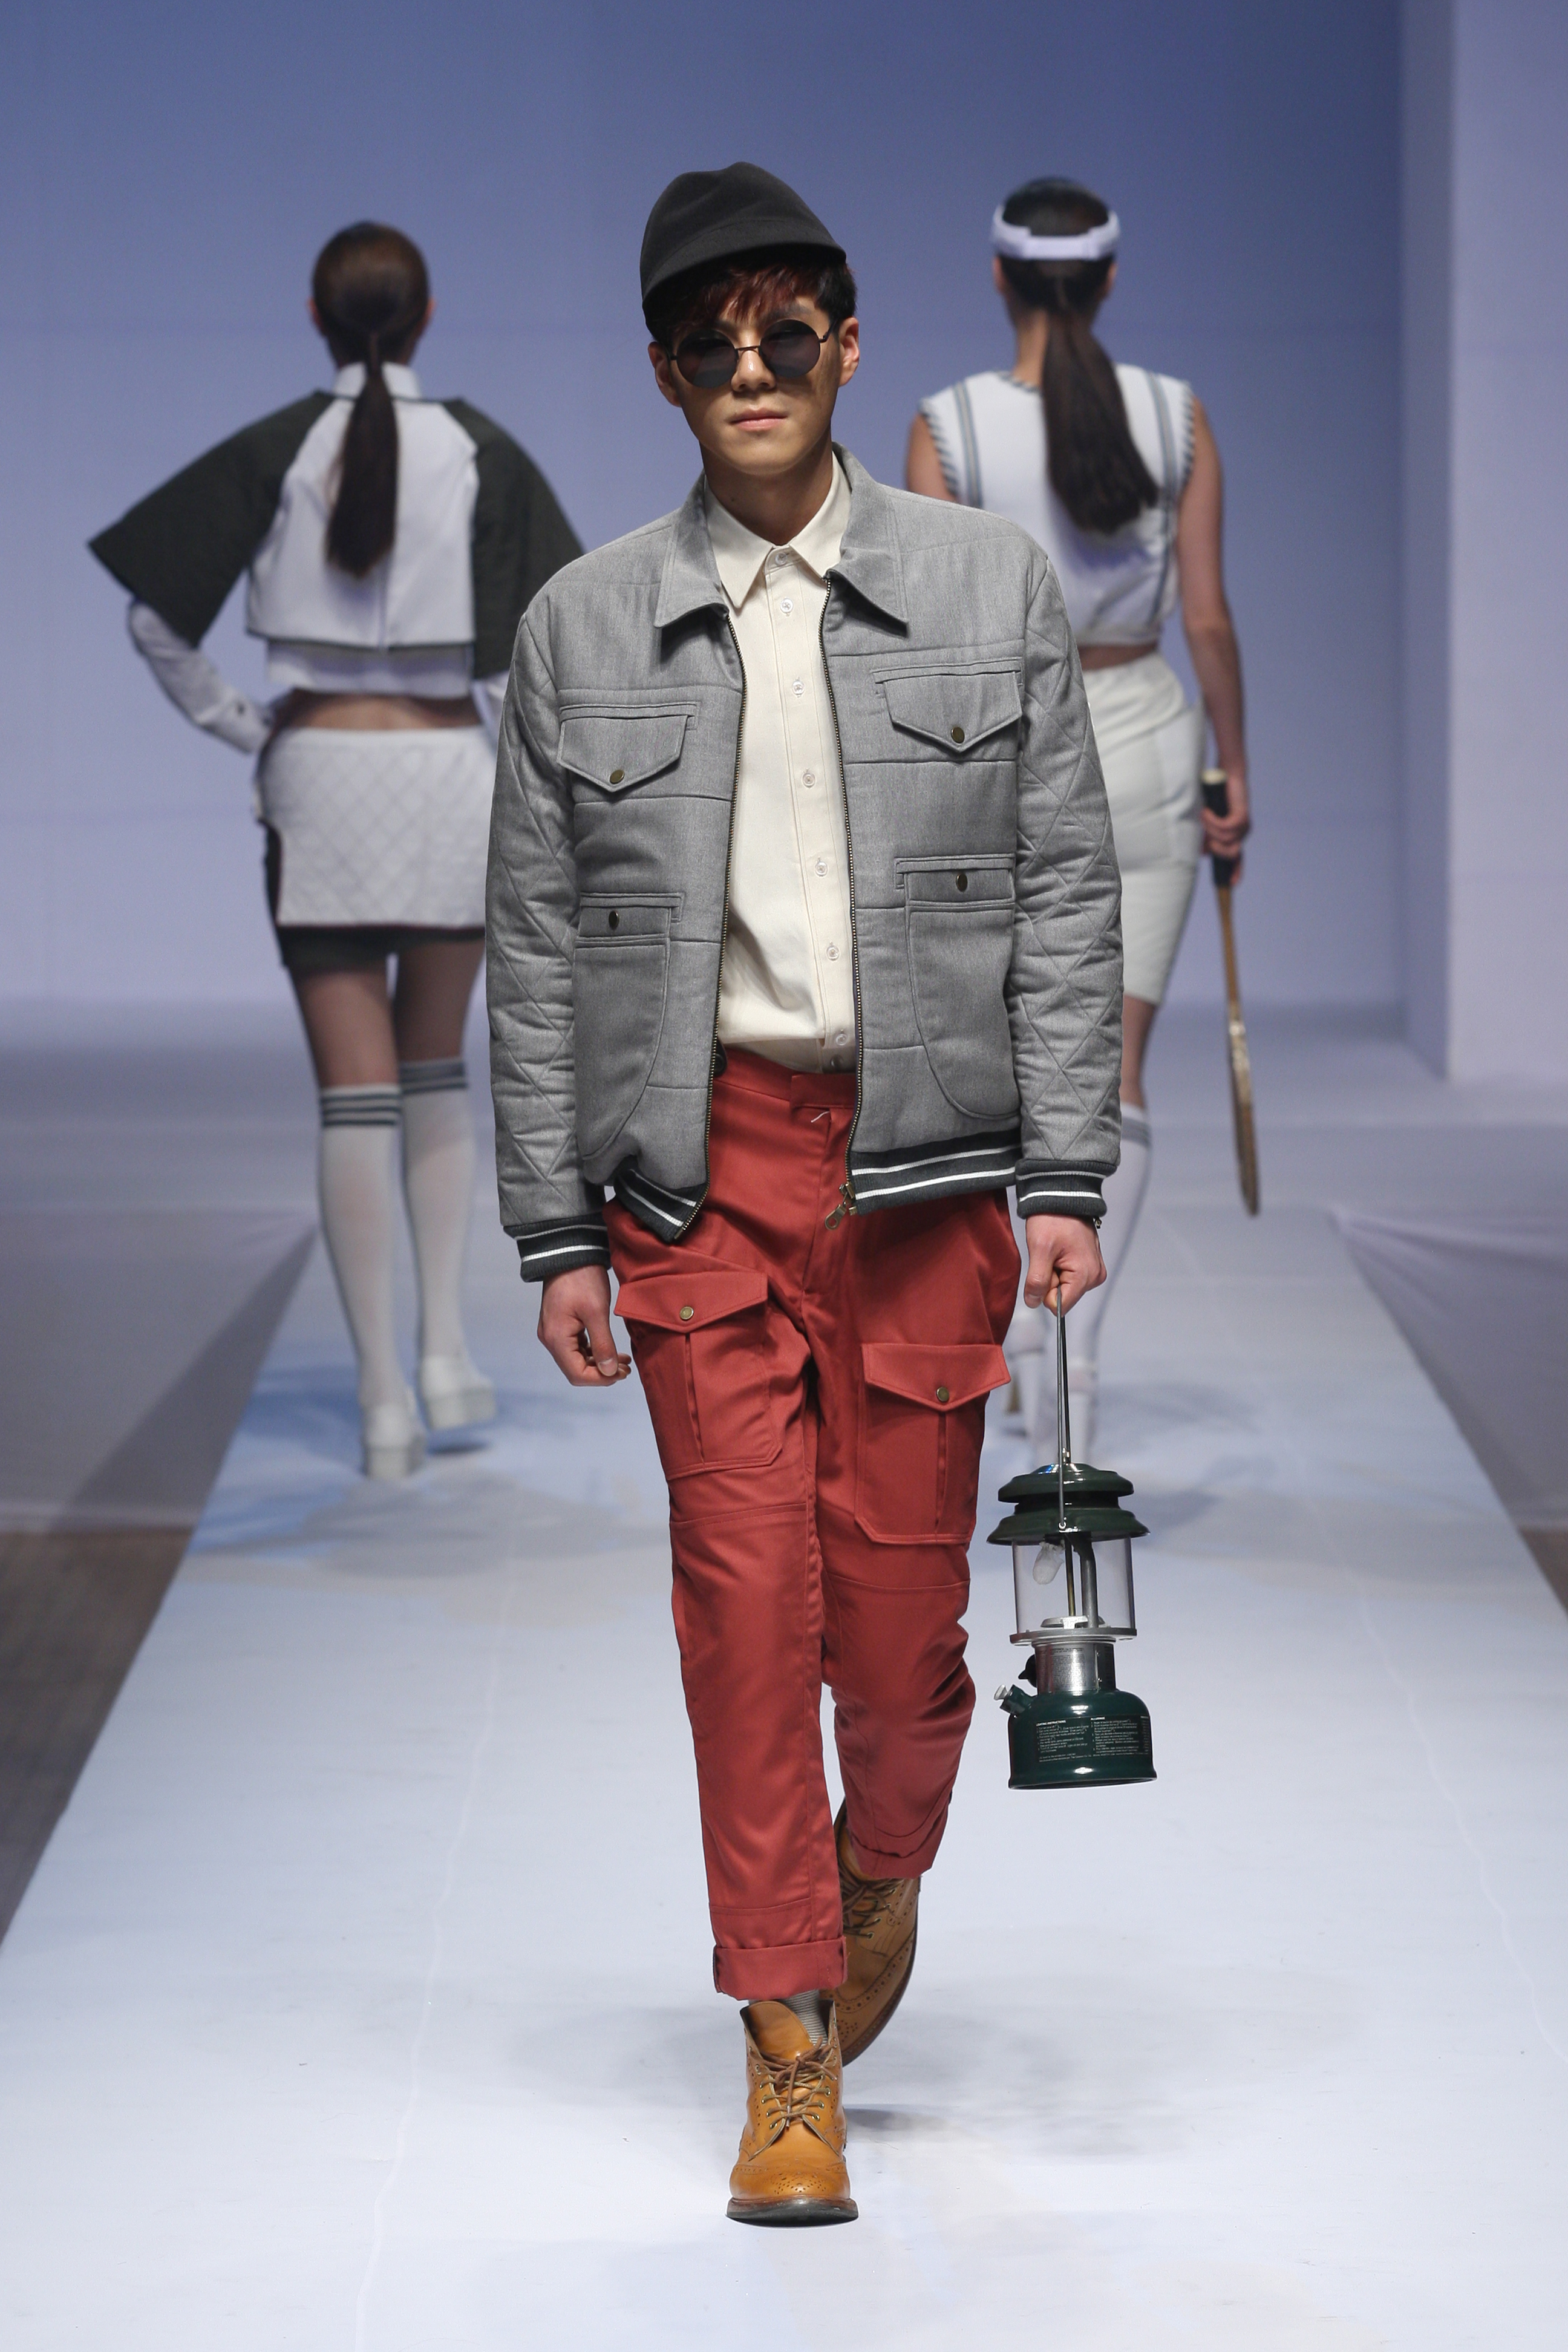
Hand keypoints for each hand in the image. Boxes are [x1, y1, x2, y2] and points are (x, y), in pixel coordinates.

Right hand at [537, 1266, 631, 1387]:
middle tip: (625, 1368)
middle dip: (602, 1372)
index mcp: (556, 1338)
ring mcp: (554, 1332)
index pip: (577, 1374)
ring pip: (577, 1359)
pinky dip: (593, 1351)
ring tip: (622, 1360)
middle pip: (576, 1369)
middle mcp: (551, 1338)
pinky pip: (576, 1346)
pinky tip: (611, 1349)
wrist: (570, 1252)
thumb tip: (609, 1372)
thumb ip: (603, 1344)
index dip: (601, 1379)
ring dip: (599, 1362)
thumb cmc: (582, 1278)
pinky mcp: (560, 1324)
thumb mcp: (596, 1312)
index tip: (621, 1373)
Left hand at [1023, 1215, 1105, 1312]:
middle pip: (1062, 1296)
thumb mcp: (1039, 1249)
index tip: (1045, 1267)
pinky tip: (1060, 1250)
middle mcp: (1094, 1276)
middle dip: (1050, 1279)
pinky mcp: (1089, 1265)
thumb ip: (1037, 1280)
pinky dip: (1059, 1265)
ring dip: (1054, 1271)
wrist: (1062, 1198)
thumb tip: (1034, 1302)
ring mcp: (1093, 1270)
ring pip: (1064, 1287)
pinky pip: (1069, 1276)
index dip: (1045, 1290)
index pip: (1059, 1305)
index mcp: (1086, 1275)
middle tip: (1049, 1255)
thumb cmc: (1053, 1218)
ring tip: (1055, 1250)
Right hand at [1201, 766, 1250, 880]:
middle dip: (1214, 847)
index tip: (1233, 883)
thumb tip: (1204, 852)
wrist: (1224, 774)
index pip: (1238, 858)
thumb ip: (1206, 837)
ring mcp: (1244, 825)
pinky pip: (1225, 828)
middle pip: (1230, 853)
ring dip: (1210, 830)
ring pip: (1225, 841)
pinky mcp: (1242, 816)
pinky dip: (1212, 822)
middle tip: (1203, 831)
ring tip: (1204, 814)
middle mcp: (1242, 832)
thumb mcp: (1206, 822)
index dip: (1236, 870)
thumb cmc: (1213, 796)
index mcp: (1235, 835)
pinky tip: (1207, 811)